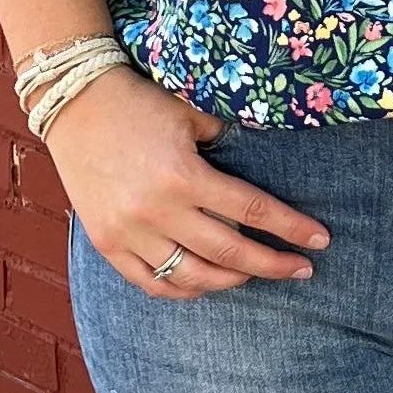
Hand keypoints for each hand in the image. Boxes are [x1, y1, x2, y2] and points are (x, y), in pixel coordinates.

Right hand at [43, 67, 329, 298]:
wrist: (73, 102)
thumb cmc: (138, 102)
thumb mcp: (191, 113)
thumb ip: (229, 140)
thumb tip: (268, 159)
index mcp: (184, 176)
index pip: (252, 211)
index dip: (291, 228)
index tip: (320, 241)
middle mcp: (158, 211)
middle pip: (230, 253)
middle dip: (273, 265)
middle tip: (303, 270)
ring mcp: (129, 232)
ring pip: (193, 278)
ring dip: (232, 281)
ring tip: (255, 274)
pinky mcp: (107, 243)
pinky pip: (152, 283)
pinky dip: (184, 290)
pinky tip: (207, 284)